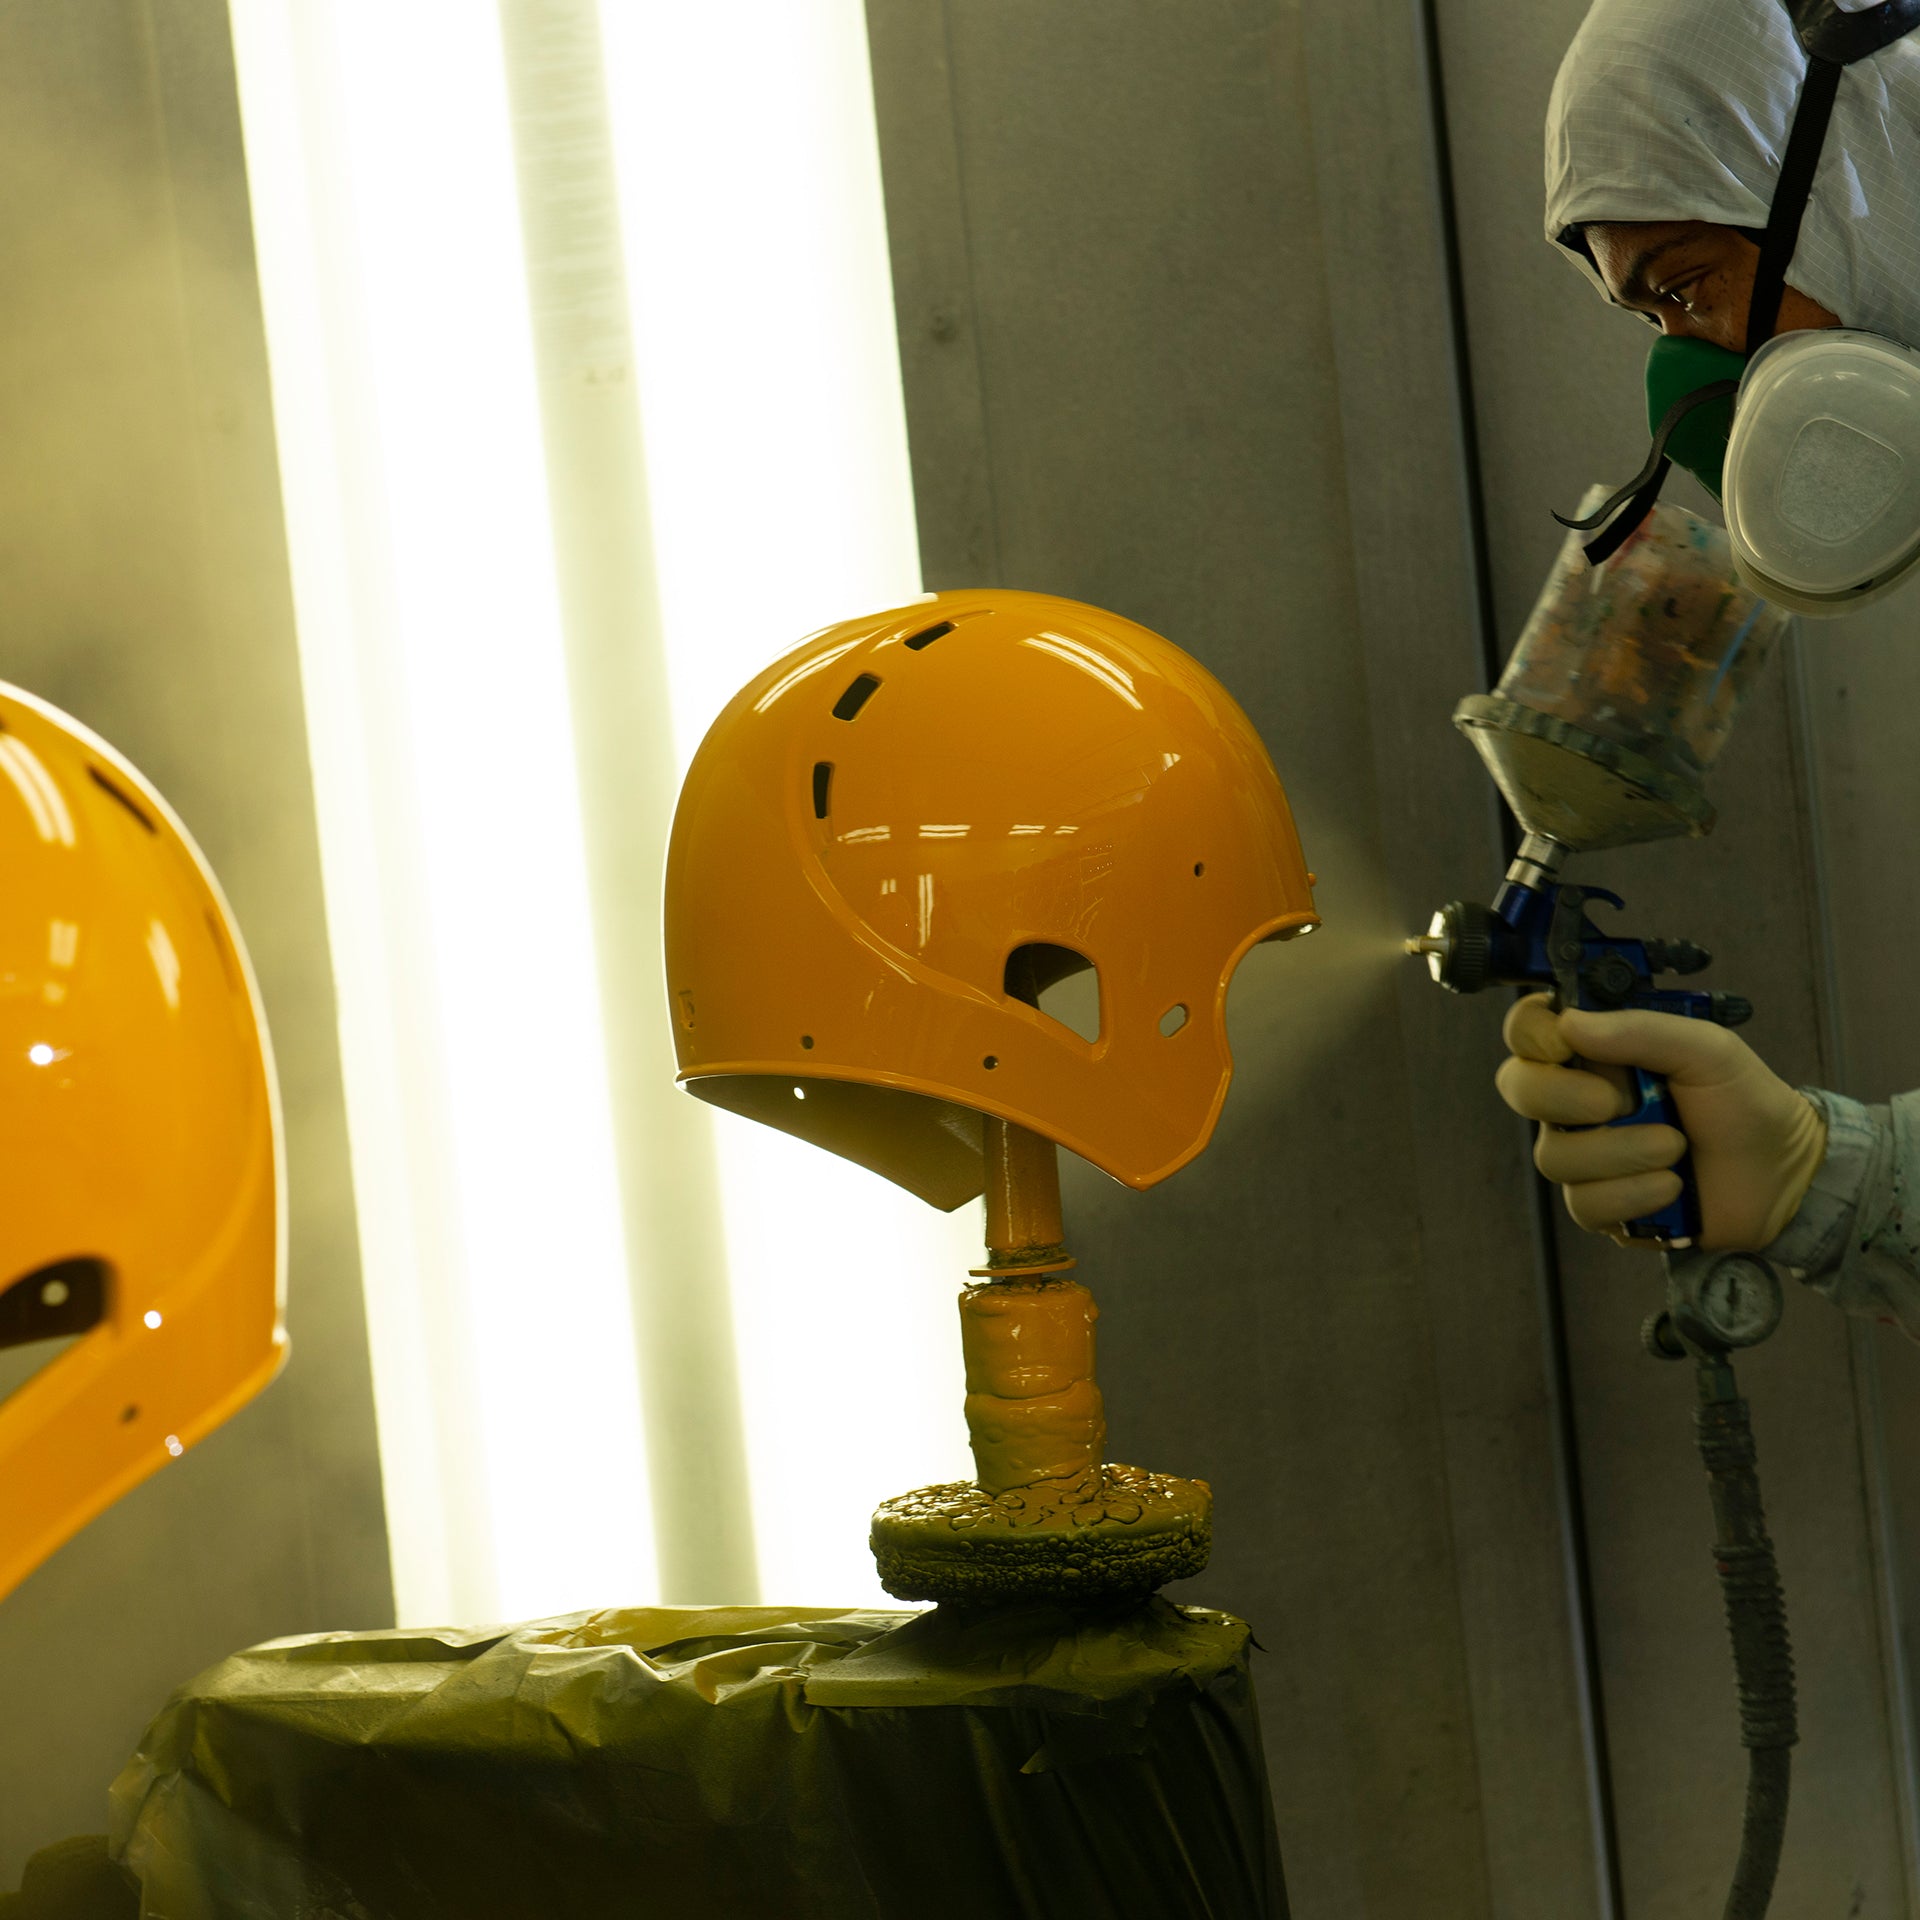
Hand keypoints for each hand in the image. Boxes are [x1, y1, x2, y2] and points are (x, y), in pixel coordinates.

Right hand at [1495, 995, 1826, 1251]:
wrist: (1783, 1175)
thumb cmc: (1745, 1103)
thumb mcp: (1708, 1049)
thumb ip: (1642, 1029)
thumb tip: (1571, 1022)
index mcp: (1598, 1054)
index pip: (1529, 1032)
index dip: (1531, 1034)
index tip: (1563, 1044)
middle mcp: (1578, 1101)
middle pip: (1520, 1089)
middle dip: (1563, 1097)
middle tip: (1618, 1103)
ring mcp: (1586, 1155)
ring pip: (1555, 1155)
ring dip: (1622, 1153)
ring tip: (1675, 1150)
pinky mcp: (1601, 1205)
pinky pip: (1586, 1204)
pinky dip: (1634, 1194)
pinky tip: (1672, 1188)